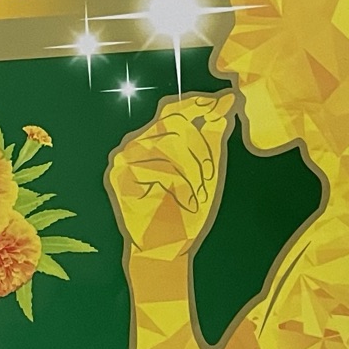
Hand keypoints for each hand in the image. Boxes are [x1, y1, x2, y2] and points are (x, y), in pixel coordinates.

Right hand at [105, 92, 234, 260]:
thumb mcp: (206, 168)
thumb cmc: (185, 210)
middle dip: (200, 149)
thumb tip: (228, 99)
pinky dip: (180, 187)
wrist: (164, 249)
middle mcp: (135, 143)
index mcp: (154, 138)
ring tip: (197, 195)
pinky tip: (185, 204)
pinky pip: (159, 169)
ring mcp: (124, 158)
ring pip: (168, 145)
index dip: (198, 103)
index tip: (224, 102)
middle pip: (175, 124)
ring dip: (192, 171)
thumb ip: (213, 134)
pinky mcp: (119, 177)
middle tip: (208, 176)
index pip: (174, 109)